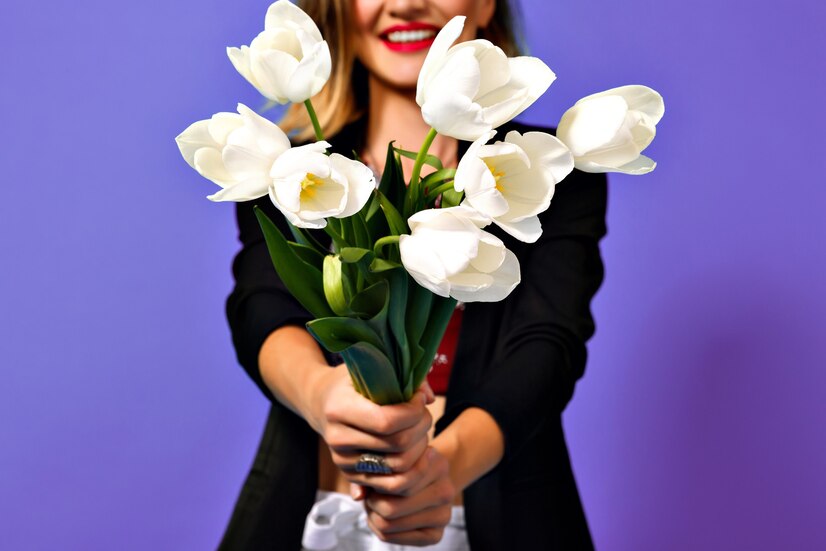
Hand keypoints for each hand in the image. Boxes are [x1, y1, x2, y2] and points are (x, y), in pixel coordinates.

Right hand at [311, 364, 434, 493]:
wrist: (321, 403)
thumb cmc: (353, 382)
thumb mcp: (371, 368)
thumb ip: (403, 377)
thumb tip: (428, 398)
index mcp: (339, 408)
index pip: (387, 421)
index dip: (413, 412)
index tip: (420, 399)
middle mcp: (337, 438)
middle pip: (397, 445)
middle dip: (421, 428)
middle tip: (424, 414)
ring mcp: (343, 461)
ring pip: (398, 466)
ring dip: (419, 447)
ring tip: (420, 430)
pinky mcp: (350, 475)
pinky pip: (392, 482)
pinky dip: (411, 468)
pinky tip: (415, 448)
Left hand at [363, 447, 455, 545]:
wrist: (428, 478)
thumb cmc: (403, 467)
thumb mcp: (390, 458)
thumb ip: (370, 469)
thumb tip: (358, 496)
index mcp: (436, 463)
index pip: (395, 480)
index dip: (373, 482)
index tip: (371, 478)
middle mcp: (445, 489)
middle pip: (391, 508)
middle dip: (372, 503)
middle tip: (370, 496)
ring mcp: (444, 514)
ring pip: (389, 524)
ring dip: (373, 516)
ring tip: (375, 505)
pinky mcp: (436, 535)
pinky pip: (393, 538)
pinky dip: (379, 530)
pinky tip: (382, 518)